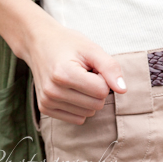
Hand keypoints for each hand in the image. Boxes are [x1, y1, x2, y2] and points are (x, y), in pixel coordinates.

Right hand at [0, 0, 125, 124]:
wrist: (39, 42)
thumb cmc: (67, 43)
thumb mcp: (91, 48)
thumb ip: (110, 67)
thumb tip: (123, 90)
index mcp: (64, 74)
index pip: (101, 91)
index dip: (103, 78)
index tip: (92, 66)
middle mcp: (53, 91)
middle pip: (96, 105)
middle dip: (97, 89)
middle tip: (85, 72)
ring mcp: (47, 102)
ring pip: (88, 113)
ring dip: (88, 98)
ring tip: (77, 79)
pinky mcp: (45, 109)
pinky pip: (77, 119)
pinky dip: (80, 106)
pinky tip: (70, 90)